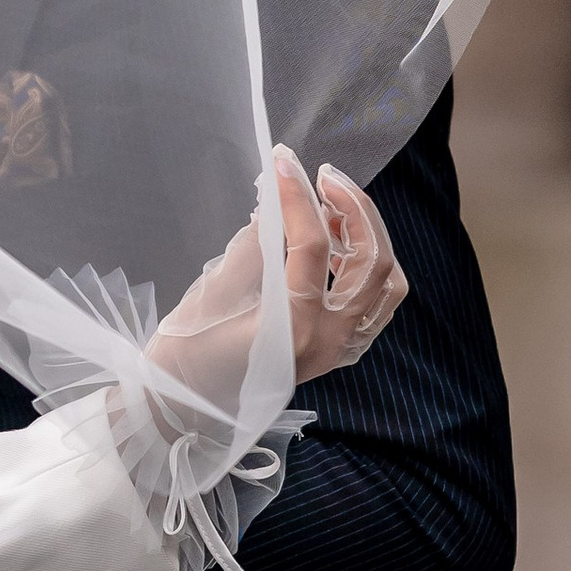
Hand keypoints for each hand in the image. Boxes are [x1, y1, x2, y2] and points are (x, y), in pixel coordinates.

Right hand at [143, 147, 407, 418]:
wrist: (184, 409)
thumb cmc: (186, 354)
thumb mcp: (211, 293)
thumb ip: (253, 246)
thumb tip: (276, 198)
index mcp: (292, 331)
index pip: (312, 247)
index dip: (297, 196)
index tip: (281, 161)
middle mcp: (329, 343)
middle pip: (370, 261)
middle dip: (351, 208)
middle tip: (320, 175)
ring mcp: (340, 352)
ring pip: (386, 282)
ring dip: (368, 235)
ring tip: (332, 207)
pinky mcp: (341, 353)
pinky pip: (378, 304)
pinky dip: (368, 266)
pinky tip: (338, 243)